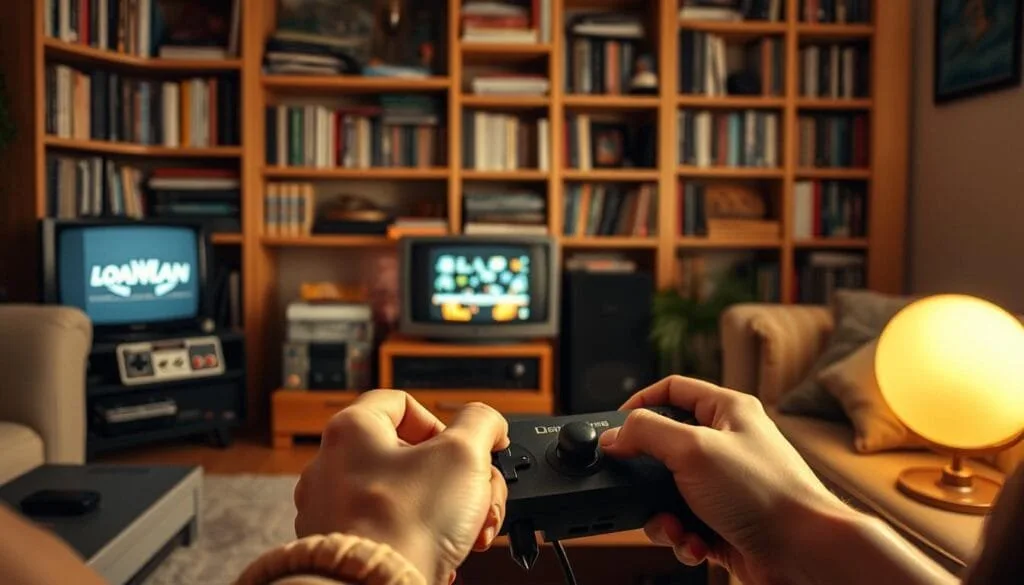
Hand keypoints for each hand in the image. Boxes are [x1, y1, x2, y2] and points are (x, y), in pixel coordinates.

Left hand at [294, 390, 509, 584]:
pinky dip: (424, 537)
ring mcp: (334, 508)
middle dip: (460, 479)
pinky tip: (445, 552)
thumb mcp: (463, 454)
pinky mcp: (344, 544)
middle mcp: (333, 465)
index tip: (466, 446)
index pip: (402, 403)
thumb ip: (482, 424)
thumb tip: (490, 423)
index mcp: (352, 430)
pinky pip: (393, 529)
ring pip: (407, 495)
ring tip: (470, 532)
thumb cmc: (405, 524)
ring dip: (450, 511)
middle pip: (413, 456)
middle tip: (478, 497)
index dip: (443, 423)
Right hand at [600, 376, 848, 584]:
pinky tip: (696, 544)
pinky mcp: (724, 522)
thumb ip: (646, 433)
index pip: (673, 390)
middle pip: (664, 449)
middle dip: (648, 477)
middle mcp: (727, 445)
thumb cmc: (768, 493)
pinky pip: (685, 526)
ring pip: (669, 494)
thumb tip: (615, 435)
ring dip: (663, 516)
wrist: (804, 553)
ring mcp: (726, 486)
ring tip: (676, 526)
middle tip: (641, 489)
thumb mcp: (694, 449)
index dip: (640, 404)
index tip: (616, 428)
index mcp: (728, 411)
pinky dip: (683, 538)